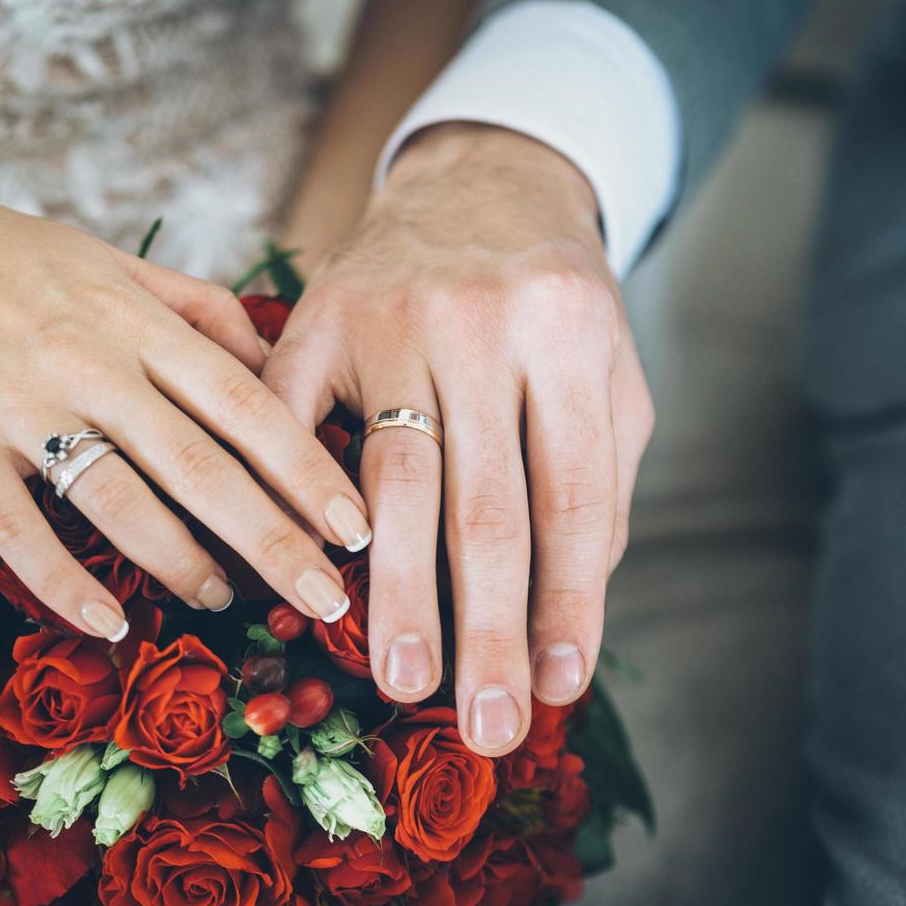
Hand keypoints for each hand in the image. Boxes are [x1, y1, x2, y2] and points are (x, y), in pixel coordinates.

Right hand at [0, 157, 370, 639]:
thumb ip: (192, 306)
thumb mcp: (107, 258)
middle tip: (325, 598)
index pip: (244, 403)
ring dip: (181, 563)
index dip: (306, 469)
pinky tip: (109, 624)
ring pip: (119, 501)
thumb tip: (269, 360)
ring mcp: (19, 404)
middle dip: (273, 538)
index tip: (355, 523)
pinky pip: (18, 528)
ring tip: (223, 598)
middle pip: (201, 465)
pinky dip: (64, 582)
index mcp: (133, 316)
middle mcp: (88, 359)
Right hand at [264, 123, 652, 754]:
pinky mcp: (315, 319)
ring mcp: (388, 318)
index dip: (566, 604)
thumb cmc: (554, 296)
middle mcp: (480, 322)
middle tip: (484, 725)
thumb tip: (571, 605)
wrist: (479, 180)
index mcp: (570, 332)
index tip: (558, 688)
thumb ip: (600, 478)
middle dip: (486, 631)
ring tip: (406, 681)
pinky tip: (307, 580)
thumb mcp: (610, 369)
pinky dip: (296, 505)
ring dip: (399, 596)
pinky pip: (294, 428)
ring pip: (391, 483)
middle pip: (483, 508)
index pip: (570, 500)